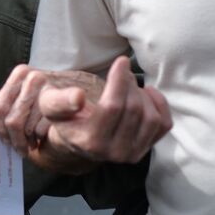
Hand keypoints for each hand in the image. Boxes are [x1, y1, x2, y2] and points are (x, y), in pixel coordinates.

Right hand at [0, 56, 171, 171]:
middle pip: (133, 109)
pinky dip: (159, 104)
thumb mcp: (50, 106)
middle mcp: (113, 152)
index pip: (113, 107)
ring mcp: (132, 154)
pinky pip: (164, 124)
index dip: (120, 80)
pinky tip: (145, 94)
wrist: (77, 141)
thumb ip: (59, 101)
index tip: (121, 60)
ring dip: (142, 94)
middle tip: (122, 71)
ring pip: (151, 117)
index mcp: (90, 141)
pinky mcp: (145, 150)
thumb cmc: (64, 116)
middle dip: (129, 83)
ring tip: (129, 85)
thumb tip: (78, 97)